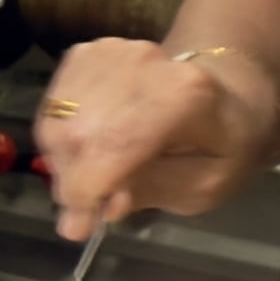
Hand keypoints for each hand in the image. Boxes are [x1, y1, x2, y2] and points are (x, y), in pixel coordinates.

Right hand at [32, 38, 252, 241]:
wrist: (226, 90)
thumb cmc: (221, 143)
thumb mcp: (205, 185)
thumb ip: (153, 192)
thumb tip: (100, 204)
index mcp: (185, 94)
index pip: (114, 142)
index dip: (86, 191)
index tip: (79, 229)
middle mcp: (143, 62)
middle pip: (76, 135)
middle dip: (75, 182)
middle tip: (97, 204)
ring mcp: (110, 51)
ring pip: (56, 124)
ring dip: (67, 163)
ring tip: (101, 175)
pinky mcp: (87, 52)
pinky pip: (53, 109)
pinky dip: (63, 139)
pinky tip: (93, 148)